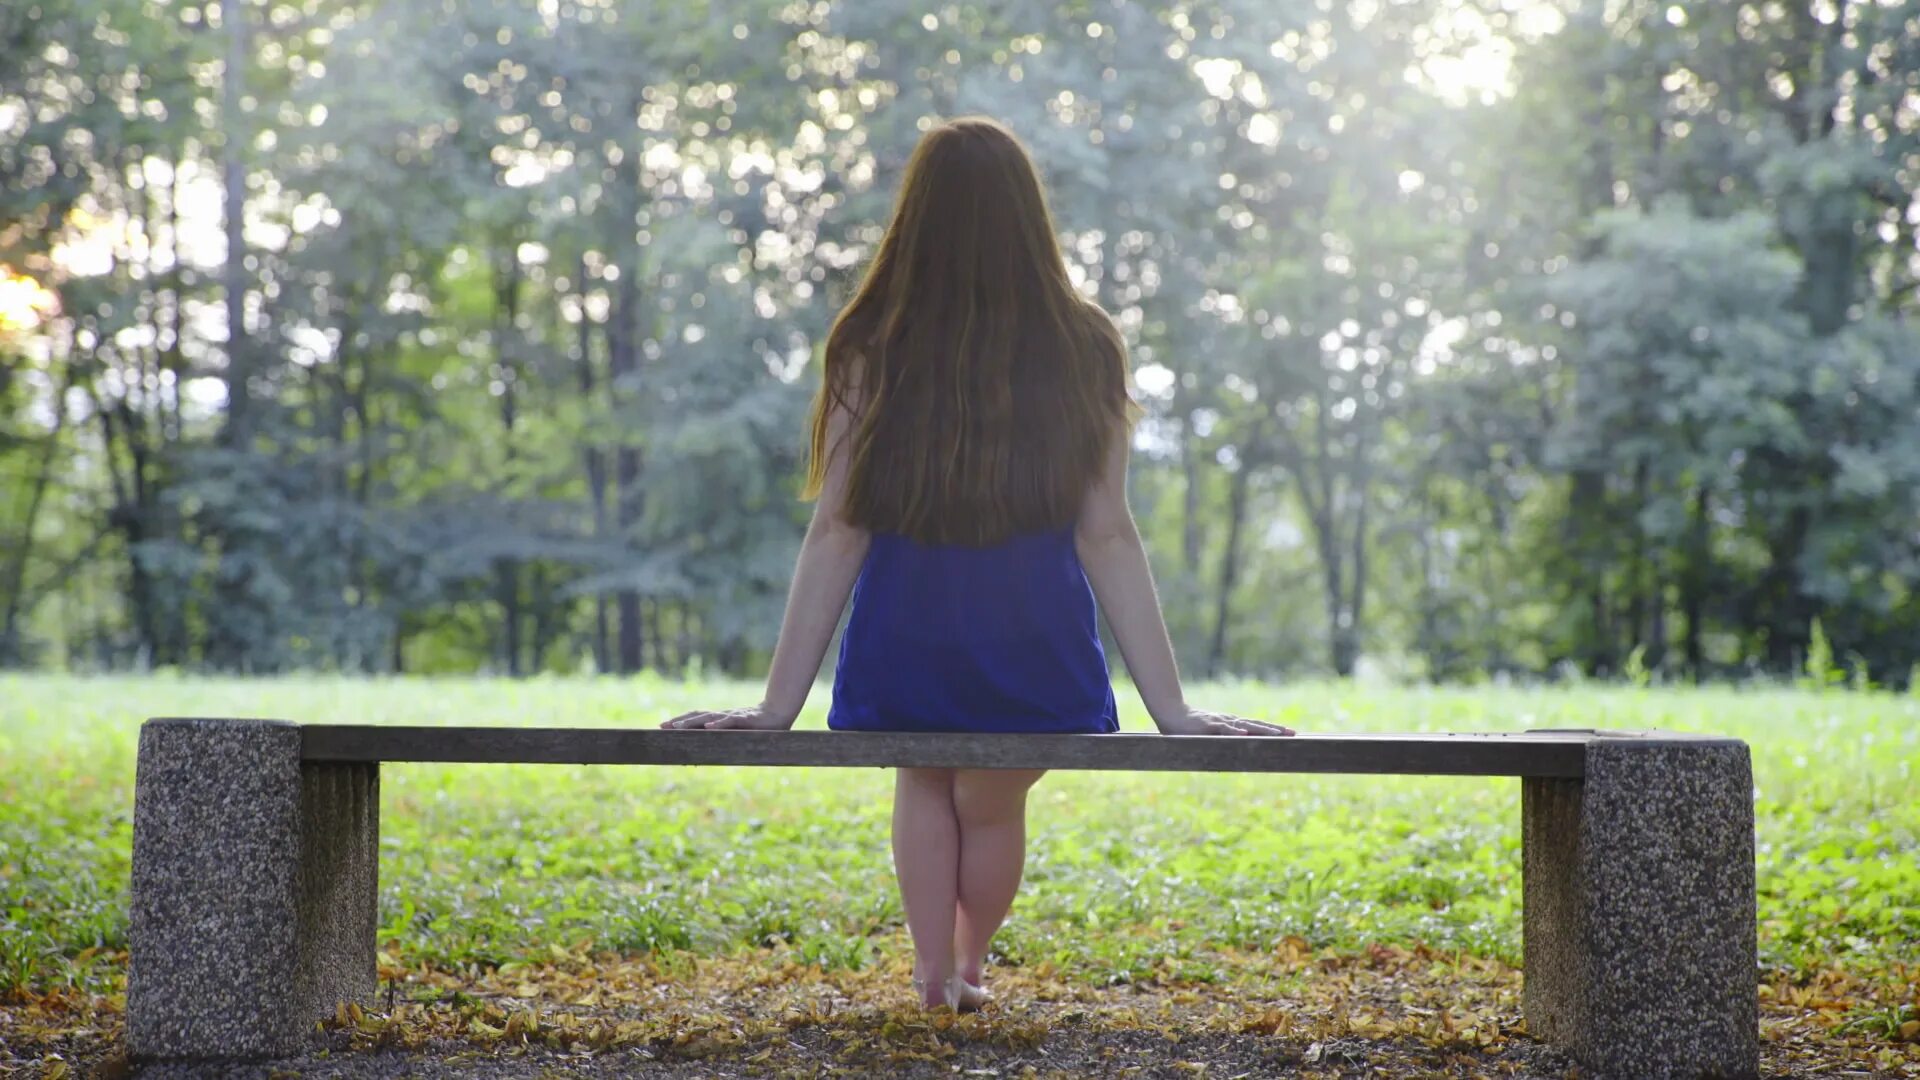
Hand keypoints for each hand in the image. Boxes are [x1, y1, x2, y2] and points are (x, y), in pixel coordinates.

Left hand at [660, 704, 796, 730]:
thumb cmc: (758, 727)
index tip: (663, 726)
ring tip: (677, 727)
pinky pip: (729, 721)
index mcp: (720, 719)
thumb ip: (725, 740)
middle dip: (679, 721)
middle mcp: (723, 715)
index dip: (680, 720)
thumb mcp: (739, 735)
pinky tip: (708, 727)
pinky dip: (718, 723)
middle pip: (697, 716)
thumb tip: (707, 756)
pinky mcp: (745, 719)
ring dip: (692, 722)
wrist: (779, 714)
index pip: (696, 717)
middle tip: (662, 726)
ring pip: (709, 717)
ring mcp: (733, 715)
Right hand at [1156, 707, 1294, 736]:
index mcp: (1230, 723)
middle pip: (1256, 724)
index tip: (1289, 732)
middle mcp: (1228, 721)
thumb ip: (1219, 741)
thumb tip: (1231, 751)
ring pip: (1244, 726)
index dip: (1272, 729)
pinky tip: (1246, 735)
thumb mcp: (1207, 735)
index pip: (1255, 725)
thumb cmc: (1186, 727)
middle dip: (1275, 729)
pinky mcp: (1207, 725)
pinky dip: (1235, 732)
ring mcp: (1219, 722)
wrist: (1168, 712)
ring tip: (1278, 734)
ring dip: (1262, 730)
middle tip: (1294, 733)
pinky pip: (1223, 729)